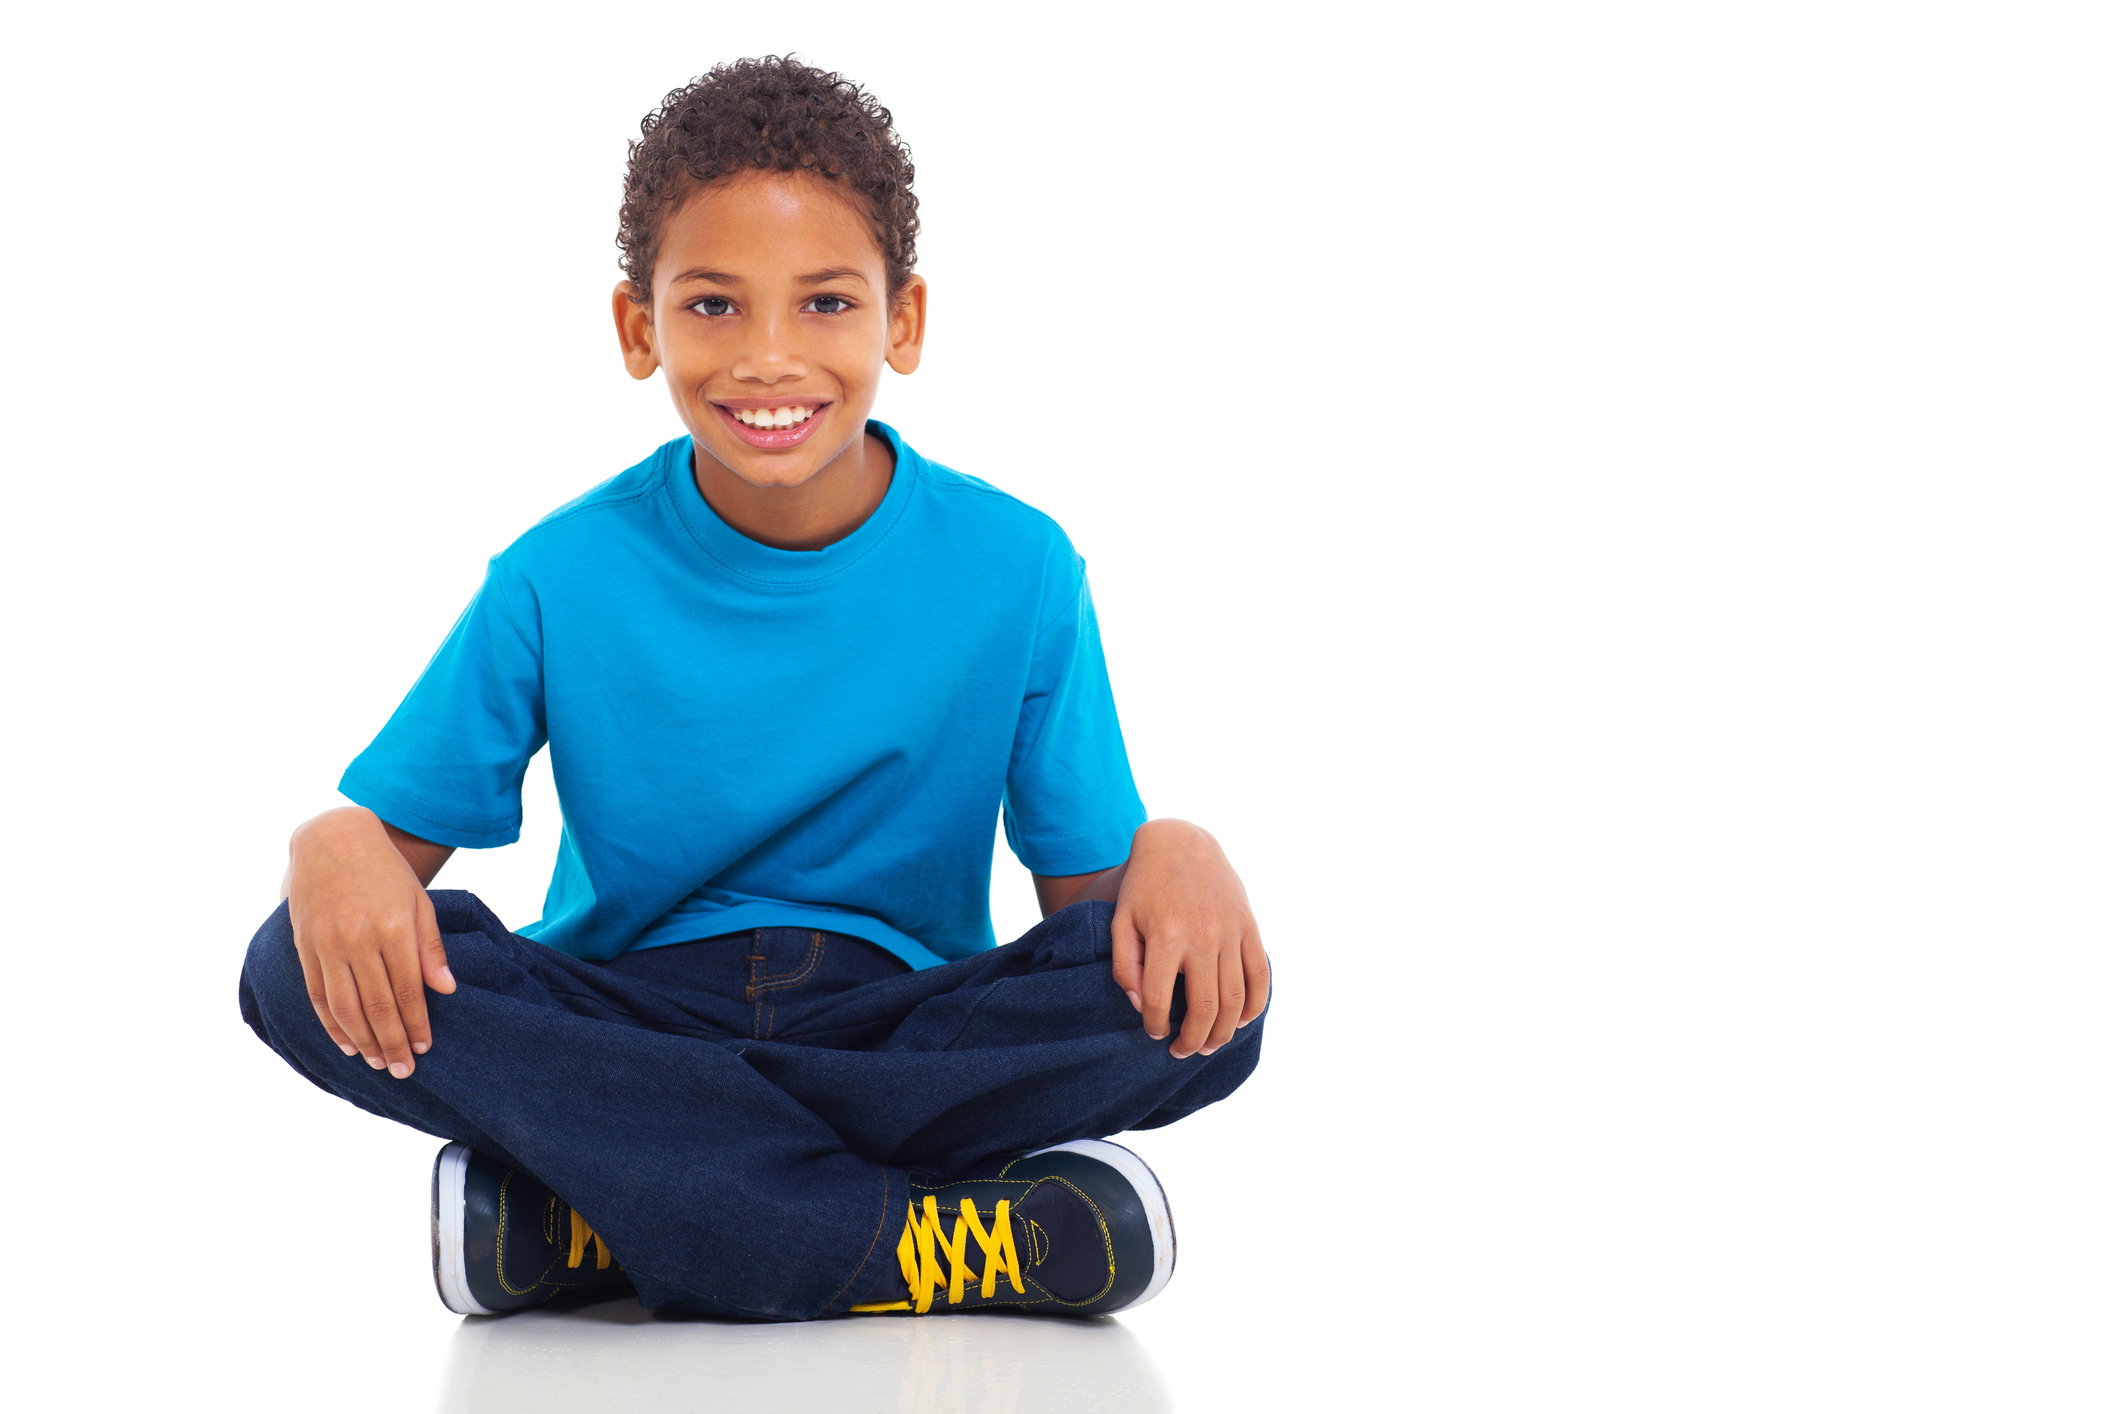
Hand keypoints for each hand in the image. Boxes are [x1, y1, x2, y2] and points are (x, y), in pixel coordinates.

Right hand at [285, 807, 455, 1077]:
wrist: (332, 840)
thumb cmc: (385, 872)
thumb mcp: (418, 901)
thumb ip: (430, 946)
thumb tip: (446, 990)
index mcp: (393, 927)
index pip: (408, 989)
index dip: (417, 1023)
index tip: (425, 1048)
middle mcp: (358, 939)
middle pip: (376, 1005)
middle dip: (391, 1042)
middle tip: (403, 1071)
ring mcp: (327, 944)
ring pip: (345, 1007)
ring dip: (362, 1041)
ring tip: (377, 1063)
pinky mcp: (305, 946)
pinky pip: (318, 995)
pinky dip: (331, 1024)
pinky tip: (346, 1043)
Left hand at [1109, 820, 1269, 1058]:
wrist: (1181, 844)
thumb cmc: (1144, 887)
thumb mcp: (1120, 921)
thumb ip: (1126, 966)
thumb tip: (1141, 1006)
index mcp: (1166, 935)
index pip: (1160, 999)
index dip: (1157, 1025)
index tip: (1154, 1033)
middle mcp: (1202, 936)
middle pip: (1205, 1007)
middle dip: (1194, 1040)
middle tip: (1182, 1052)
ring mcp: (1230, 932)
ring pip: (1235, 999)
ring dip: (1224, 1032)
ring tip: (1209, 1046)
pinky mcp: (1249, 927)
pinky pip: (1260, 975)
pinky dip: (1255, 1005)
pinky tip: (1240, 1021)